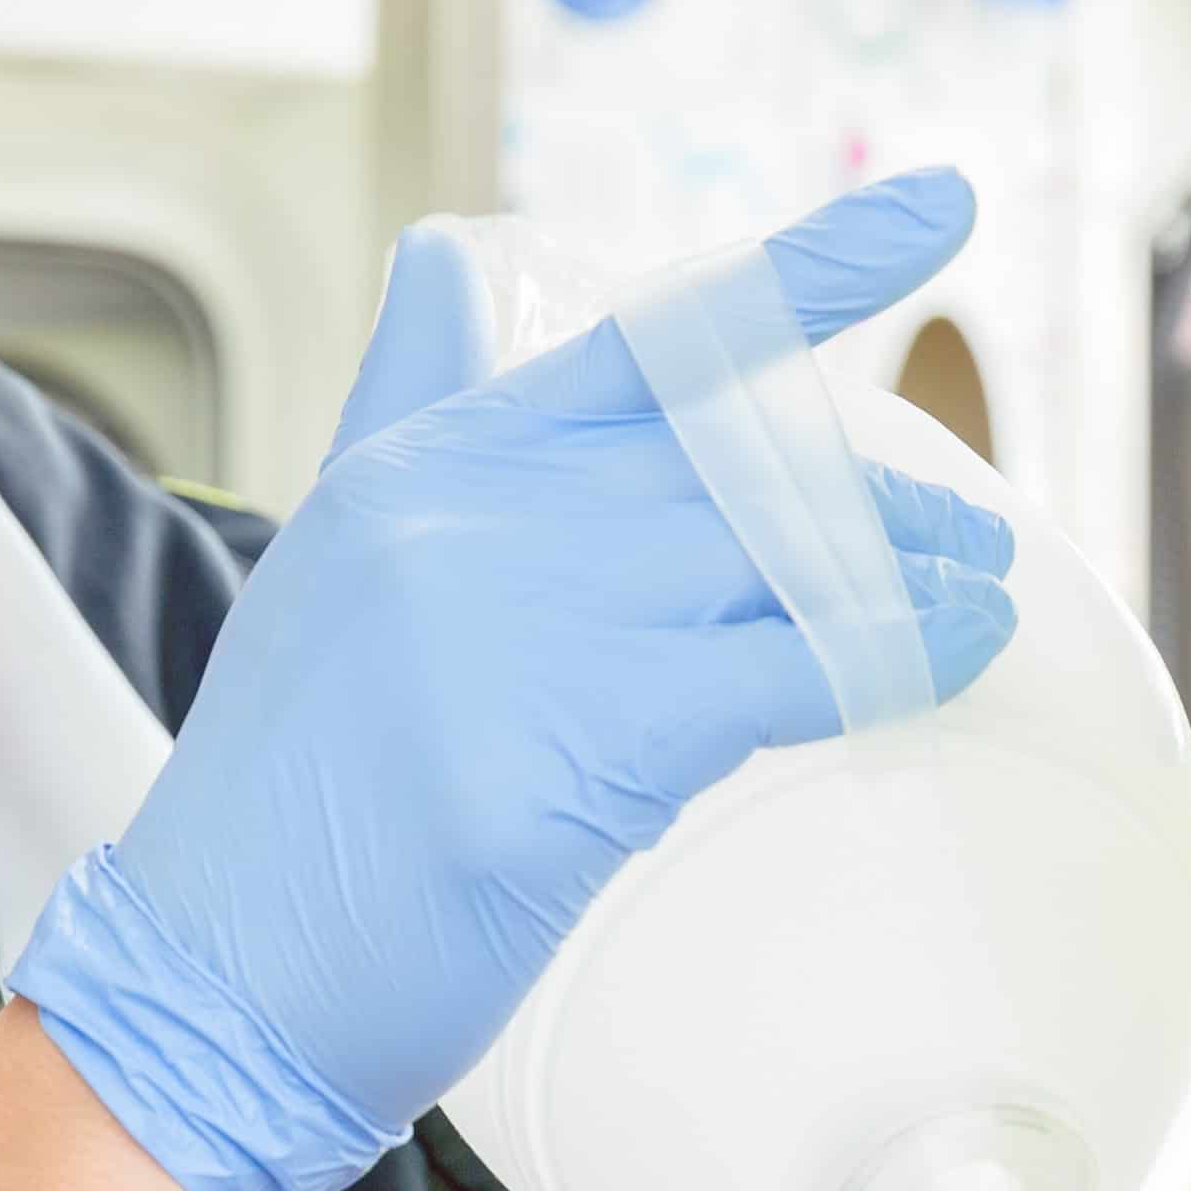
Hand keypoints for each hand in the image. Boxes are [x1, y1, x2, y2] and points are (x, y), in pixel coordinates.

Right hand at [15, 171, 1016, 1190]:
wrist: (207, 983)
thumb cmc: (284, 809)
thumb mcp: (329, 563)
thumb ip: (410, 404)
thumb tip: (454, 260)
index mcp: (426, 466)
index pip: (649, 339)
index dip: (808, 268)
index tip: (933, 208)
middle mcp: (476, 519)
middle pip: (738, 457)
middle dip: (875, 489)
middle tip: (969, 520)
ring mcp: (526, 631)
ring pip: (776, 556)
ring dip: (907, 572)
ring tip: (983, 589)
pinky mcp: (575, 754)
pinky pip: (786, 672)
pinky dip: (889, 653)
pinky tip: (951, 654)